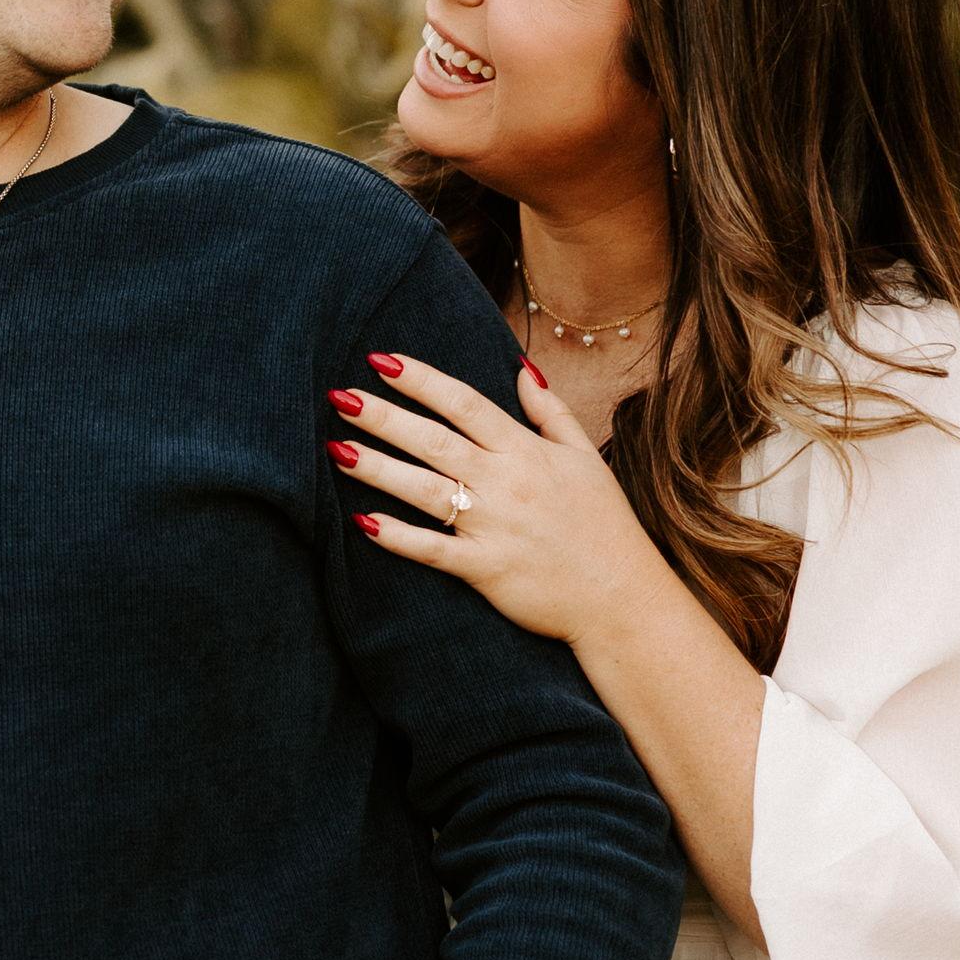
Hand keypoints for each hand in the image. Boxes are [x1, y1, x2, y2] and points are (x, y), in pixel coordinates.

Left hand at [329, 351, 669, 649]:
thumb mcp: (585, 458)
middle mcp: (507, 482)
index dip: (421, 379)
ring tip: (335, 447)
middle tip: (340, 396)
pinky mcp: (486, 569)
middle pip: (434, 440)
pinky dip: (397, 537)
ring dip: (378, 467)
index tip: (380, 359)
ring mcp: (494, 526)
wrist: (623, 600)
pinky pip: (432, 550)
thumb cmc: (605, 527)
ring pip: (425, 489)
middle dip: (384, 416)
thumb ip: (550, 412)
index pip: (465, 403)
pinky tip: (362, 522)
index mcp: (527, 452)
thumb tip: (520, 368)